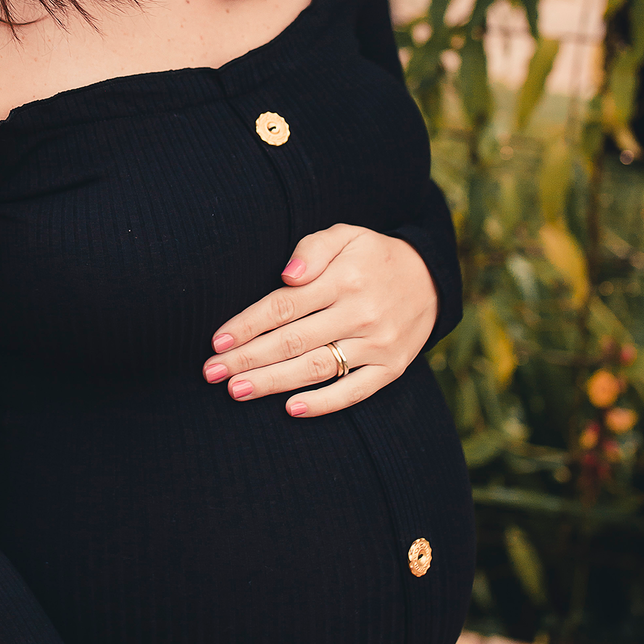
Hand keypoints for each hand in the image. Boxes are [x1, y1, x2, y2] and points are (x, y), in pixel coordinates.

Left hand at [202, 224, 437, 417]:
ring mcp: (377, 344)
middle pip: (293, 340)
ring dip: (273, 382)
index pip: (285, 306)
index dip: (248, 324)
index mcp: (344, 279)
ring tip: (237, 391)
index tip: (217, 340)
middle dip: (248, 358)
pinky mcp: (391, 368)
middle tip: (211, 372)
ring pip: (316, 368)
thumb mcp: (347, 234)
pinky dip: (323, 403)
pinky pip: (354, 391)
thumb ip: (314, 247)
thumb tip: (287, 274)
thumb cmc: (373, 256)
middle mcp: (360, 313)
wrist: (432, 280)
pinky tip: (291, 408)